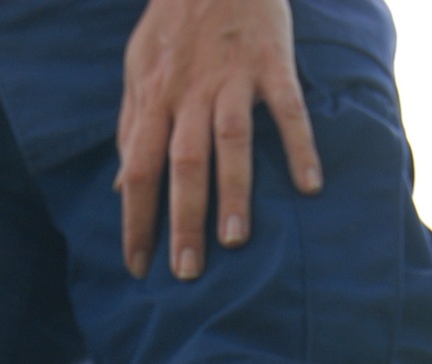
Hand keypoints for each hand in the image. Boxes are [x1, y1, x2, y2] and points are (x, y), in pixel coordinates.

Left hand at [116, 0, 321, 279]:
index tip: (138, 265)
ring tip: (235, 240)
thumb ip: (131, 127)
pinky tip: (309, 185)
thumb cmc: (174, 22)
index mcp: (154, 99)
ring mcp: (232, 77)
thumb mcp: (139, 70)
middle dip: (184, 221)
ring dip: (234, 192)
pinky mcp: (272, 61)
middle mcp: (189, 92)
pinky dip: (300, 145)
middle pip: (183, 165)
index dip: (136, 221)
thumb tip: (121, 184)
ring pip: (230, 141)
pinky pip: (287, 108)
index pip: (139, 171)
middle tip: (187, 271)